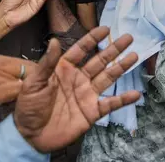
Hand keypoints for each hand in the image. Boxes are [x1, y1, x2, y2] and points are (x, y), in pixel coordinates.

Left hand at [14, 26, 139, 152]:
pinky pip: (110, 104)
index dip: (93, 39)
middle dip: (113, 49)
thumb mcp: (34, 82)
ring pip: (107, 78)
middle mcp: (78, 79)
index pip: (81, 50)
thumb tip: (54, 40)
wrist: (31, 135)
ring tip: (134, 55)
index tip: (105, 29)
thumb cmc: (28, 106)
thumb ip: (47, 63)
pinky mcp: (91, 112)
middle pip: (99, 61)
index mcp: (63, 68)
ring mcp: (86, 95)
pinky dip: (123, 100)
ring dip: (121, 67)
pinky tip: (135, 94)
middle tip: (128, 37)